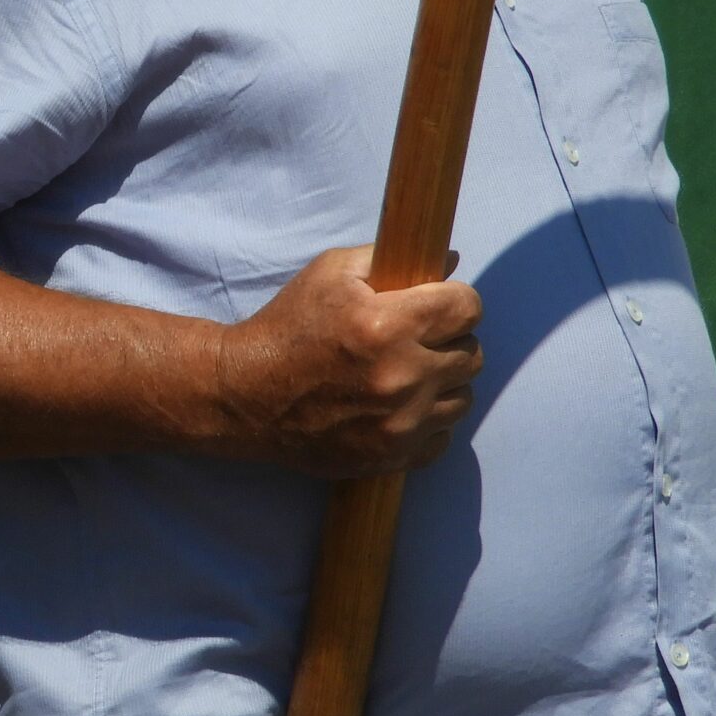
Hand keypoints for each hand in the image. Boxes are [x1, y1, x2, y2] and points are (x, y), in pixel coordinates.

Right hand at [216, 245, 481, 476]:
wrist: (244, 397)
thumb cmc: (286, 328)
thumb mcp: (328, 274)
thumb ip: (389, 259)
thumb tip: (449, 260)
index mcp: (387, 325)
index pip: (467, 307)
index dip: (451, 301)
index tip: (432, 306)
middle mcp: (401, 377)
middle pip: (472, 353)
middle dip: (447, 341)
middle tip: (413, 340)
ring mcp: (399, 423)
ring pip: (463, 397)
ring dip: (440, 383)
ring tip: (404, 374)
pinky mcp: (392, 456)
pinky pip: (443, 436)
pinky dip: (427, 421)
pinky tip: (396, 407)